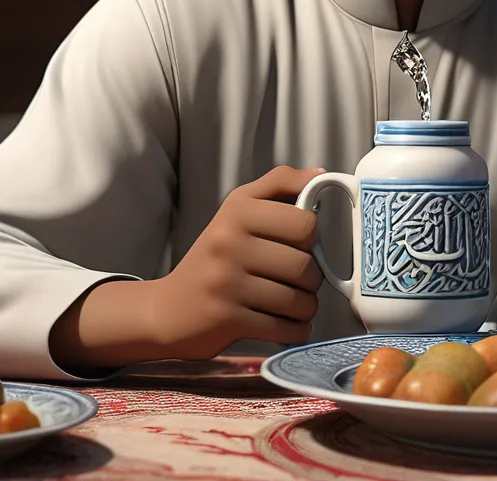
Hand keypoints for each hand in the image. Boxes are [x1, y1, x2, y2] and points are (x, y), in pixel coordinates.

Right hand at [151, 165, 325, 360]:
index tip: (302, 246)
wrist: (166, 308)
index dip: (312, 238)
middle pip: (304, 265)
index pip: (305, 223)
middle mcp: (229, 242)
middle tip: (302, 281)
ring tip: (297, 304)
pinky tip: (291, 325)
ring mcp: (225, 282)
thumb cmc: (216, 254)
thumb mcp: (239, 208)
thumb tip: (322, 173)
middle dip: (313, 278)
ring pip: (296, 300)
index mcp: (238, 210)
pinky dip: (295, 331)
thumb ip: (279, 184)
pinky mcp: (226, 319)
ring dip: (306, 307)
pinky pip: (282, 327)